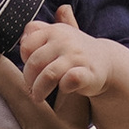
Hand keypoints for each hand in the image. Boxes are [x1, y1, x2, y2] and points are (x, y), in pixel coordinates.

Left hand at [15, 4, 111, 127]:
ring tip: (38, 97)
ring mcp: (77, 56)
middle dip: (29, 79)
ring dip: (39, 90)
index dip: (24, 60)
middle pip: (35, 63)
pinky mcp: (88, 73)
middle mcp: (65, 41)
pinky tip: (63, 90)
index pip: (27, 45)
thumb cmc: (73, 52)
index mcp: (54, 31)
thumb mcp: (57, 36)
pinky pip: (71, 80)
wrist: (105, 62)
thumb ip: (38, 32)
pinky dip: (64, 87)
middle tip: (31, 88)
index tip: (31, 69)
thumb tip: (23, 37)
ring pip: (49, 75)